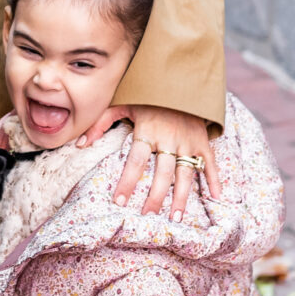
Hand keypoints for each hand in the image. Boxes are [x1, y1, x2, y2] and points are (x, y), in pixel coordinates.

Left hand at [79, 103, 220, 217]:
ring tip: (177, 218)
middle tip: (148, 217)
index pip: (136, 162)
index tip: (120, 202)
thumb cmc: (147, 95)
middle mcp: (169, 138)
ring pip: (185, 173)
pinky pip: (211, 162)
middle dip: (155, 197)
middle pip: (162, 173)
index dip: (127, 182)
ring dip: (182, 197)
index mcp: (148, 131)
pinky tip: (216, 197)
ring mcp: (188, 141)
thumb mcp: (121, 103)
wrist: (179, 77)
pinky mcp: (202, 141)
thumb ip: (100, 123)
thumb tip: (78, 144)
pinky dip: (215, 179)